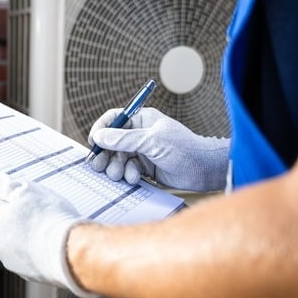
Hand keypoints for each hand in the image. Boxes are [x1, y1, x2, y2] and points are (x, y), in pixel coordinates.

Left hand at [0, 171, 96, 297]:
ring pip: (21, 239)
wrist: (69, 252)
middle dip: (23, 213)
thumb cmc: (48, 217)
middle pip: (8, 220)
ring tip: (52, 226)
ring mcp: (13, 262)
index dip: (15, 193)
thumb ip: (2, 184)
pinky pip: (34, 255)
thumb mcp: (25, 190)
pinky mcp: (30, 274)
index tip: (30, 193)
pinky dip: (41, 248)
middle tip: (44, 208)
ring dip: (32, 231)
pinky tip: (56, 242)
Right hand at [88, 108, 229, 191]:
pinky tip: (135, 178)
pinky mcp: (145, 168)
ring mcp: (142, 151)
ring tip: (118, 174)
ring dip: (116, 167)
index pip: (114, 119)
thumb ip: (123, 139)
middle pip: (112, 142)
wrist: (204, 170)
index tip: (93, 142)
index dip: (101, 129)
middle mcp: (140, 134)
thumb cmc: (183, 149)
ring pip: (118, 158)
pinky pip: (128, 170)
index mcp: (142, 120)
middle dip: (105, 154)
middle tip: (99, 165)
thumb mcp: (151, 141)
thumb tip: (99, 136)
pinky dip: (128, 175)